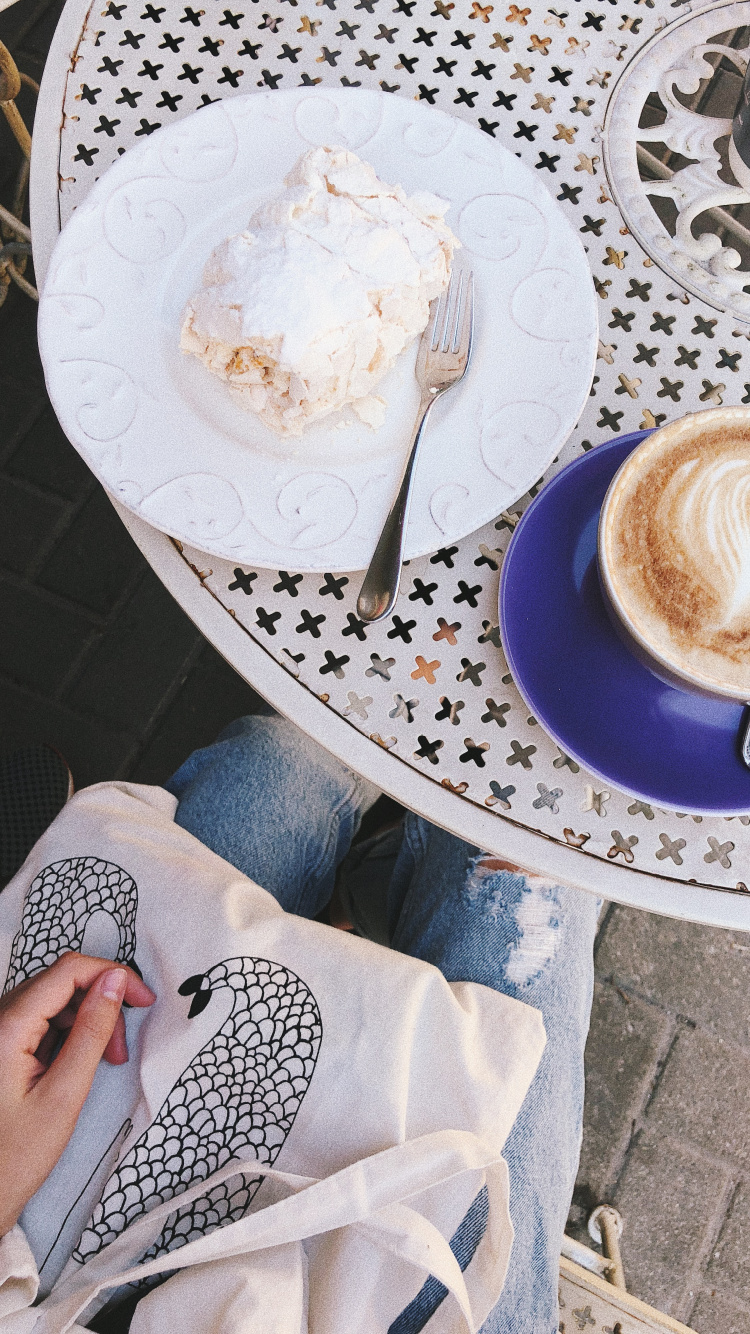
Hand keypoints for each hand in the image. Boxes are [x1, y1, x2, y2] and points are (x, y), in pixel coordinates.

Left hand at [0, 954, 154, 1237]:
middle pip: (62, 982)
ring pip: (55, 1000)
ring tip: (106, 1060)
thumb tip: (115, 982)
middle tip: (121, 1048)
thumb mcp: (65, 1093)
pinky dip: (70, 1033)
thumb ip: (92, 1032)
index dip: (112, 975)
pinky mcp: (2, 1044)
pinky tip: (81, 1062)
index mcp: (7, 1027)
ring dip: (88, 1020)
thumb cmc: (15, 1156)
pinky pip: (42, 1019)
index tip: (143, 999)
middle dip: (102, 1004)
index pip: (69, 971)